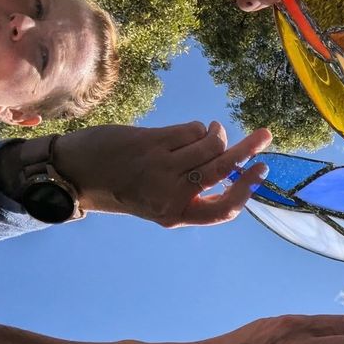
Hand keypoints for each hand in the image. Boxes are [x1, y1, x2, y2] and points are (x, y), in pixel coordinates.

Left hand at [54, 120, 270, 225]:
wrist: (77, 174)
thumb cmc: (123, 188)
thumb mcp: (158, 203)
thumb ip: (190, 193)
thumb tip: (230, 168)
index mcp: (175, 214)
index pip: (223, 209)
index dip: (246, 190)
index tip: (260, 171)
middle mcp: (171, 194)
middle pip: (224, 169)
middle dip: (249, 150)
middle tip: (265, 136)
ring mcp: (162, 168)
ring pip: (210, 145)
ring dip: (217, 134)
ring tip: (214, 129)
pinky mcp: (152, 143)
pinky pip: (191, 131)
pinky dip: (196, 128)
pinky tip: (189, 131)